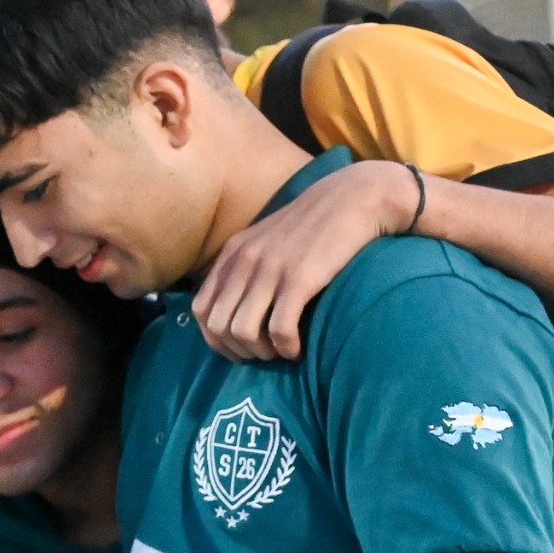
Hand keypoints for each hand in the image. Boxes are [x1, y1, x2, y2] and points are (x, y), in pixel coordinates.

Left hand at [193, 158, 425, 360]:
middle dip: (238, 350)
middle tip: (264, 354)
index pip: (200, 309)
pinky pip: (279, 330)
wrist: (353, 198)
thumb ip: (246, 266)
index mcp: (233, 253)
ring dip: (260, 352)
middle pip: (218, 326)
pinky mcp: (299, 279)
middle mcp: (245, 261)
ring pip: (242, 331)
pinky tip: (299, 348)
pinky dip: (286, 348)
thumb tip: (236, 307)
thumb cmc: (315, 225)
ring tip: (281, 351)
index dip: (215, 339)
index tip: (239, 349)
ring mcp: (270, 269)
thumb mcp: (268, 239)